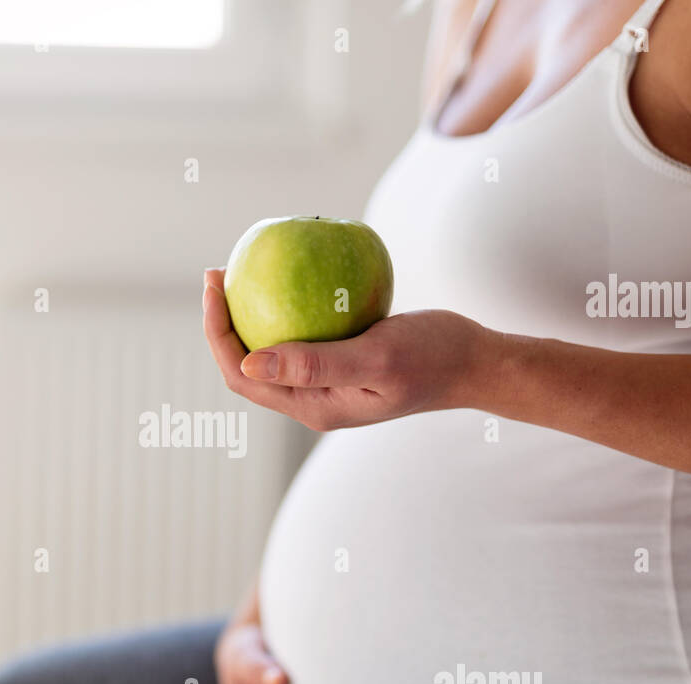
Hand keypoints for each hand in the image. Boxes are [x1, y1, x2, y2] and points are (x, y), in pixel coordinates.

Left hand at [203, 268, 493, 430]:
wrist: (475, 362)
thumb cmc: (433, 358)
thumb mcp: (376, 358)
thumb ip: (315, 364)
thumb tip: (249, 364)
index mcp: (312, 406)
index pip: (244, 376)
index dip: (217, 334)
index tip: (215, 286)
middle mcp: (312, 398)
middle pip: (247, 364)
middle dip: (223, 322)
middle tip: (218, 272)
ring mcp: (325, 381)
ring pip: (271, 348)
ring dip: (249, 313)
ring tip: (241, 270)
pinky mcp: (340, 359)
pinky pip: (300, 332)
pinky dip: (285, 304)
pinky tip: (289, 272)